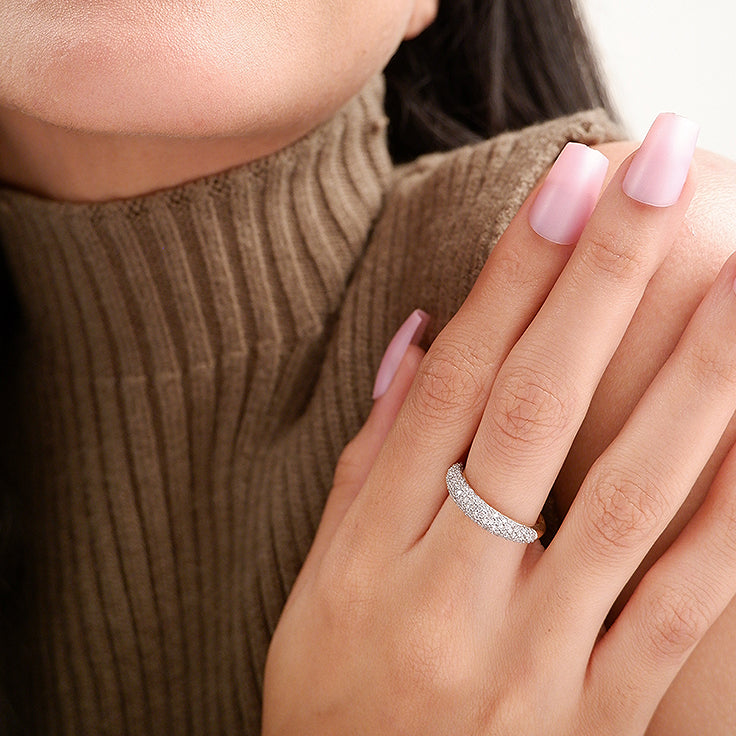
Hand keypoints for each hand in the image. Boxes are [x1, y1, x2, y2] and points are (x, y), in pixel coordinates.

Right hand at [262, 116, 735, 733]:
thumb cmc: (330, 697)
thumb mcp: (318, 580)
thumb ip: (369, 460)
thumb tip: (421, 342)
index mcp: (370, 552)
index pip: (449, 385)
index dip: (509, 279)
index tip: (562, 185)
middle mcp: (450, 594)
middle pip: (534, 410)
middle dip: (599, 280)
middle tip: (657, 172)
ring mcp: (533, 662)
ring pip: (630, 500)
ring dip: (696, 378)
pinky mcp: (597, 722)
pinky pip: (681, 609)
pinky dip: (733, 520)